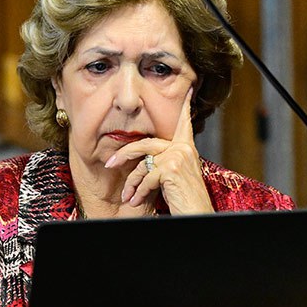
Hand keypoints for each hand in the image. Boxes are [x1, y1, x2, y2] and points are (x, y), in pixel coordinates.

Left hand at [105, 88, 213, 214]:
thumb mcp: (176, 177)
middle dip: (124, 154)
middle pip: (146, 143)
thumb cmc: (186, 201)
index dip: (184, 107)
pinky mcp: (171, 168)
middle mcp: (185, 149)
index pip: (183, 123)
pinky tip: (136, 201)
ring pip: (143, 162)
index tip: (187, 91)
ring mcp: (178, 157)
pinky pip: (146, 177)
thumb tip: (145, 161)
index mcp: (187, 149)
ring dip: (131, 182)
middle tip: (110, 163)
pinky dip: (138, 191)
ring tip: (127, 195)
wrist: (197, 216)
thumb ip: (165, 163)